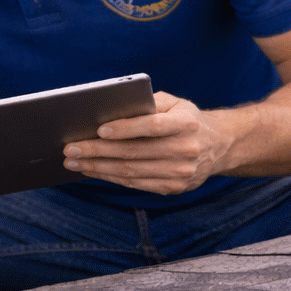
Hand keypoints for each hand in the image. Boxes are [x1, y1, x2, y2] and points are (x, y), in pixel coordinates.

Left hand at [61, 91, 234, 194]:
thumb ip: (148, 103)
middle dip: (98, 151)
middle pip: (135, 152)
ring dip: (98, 167)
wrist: (219, 145)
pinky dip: (110, 177)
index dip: (125, 129)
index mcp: (187, 123)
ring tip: (74, 161)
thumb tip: (111, 108)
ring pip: (131, 172)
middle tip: (71, 148)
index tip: (98, 130)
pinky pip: (136, 184)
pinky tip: (92, 170)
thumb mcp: (175, 103)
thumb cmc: (186, 118)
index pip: (152, 126)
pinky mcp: (174, 188)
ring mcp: (181, 172)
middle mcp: (186, 149)